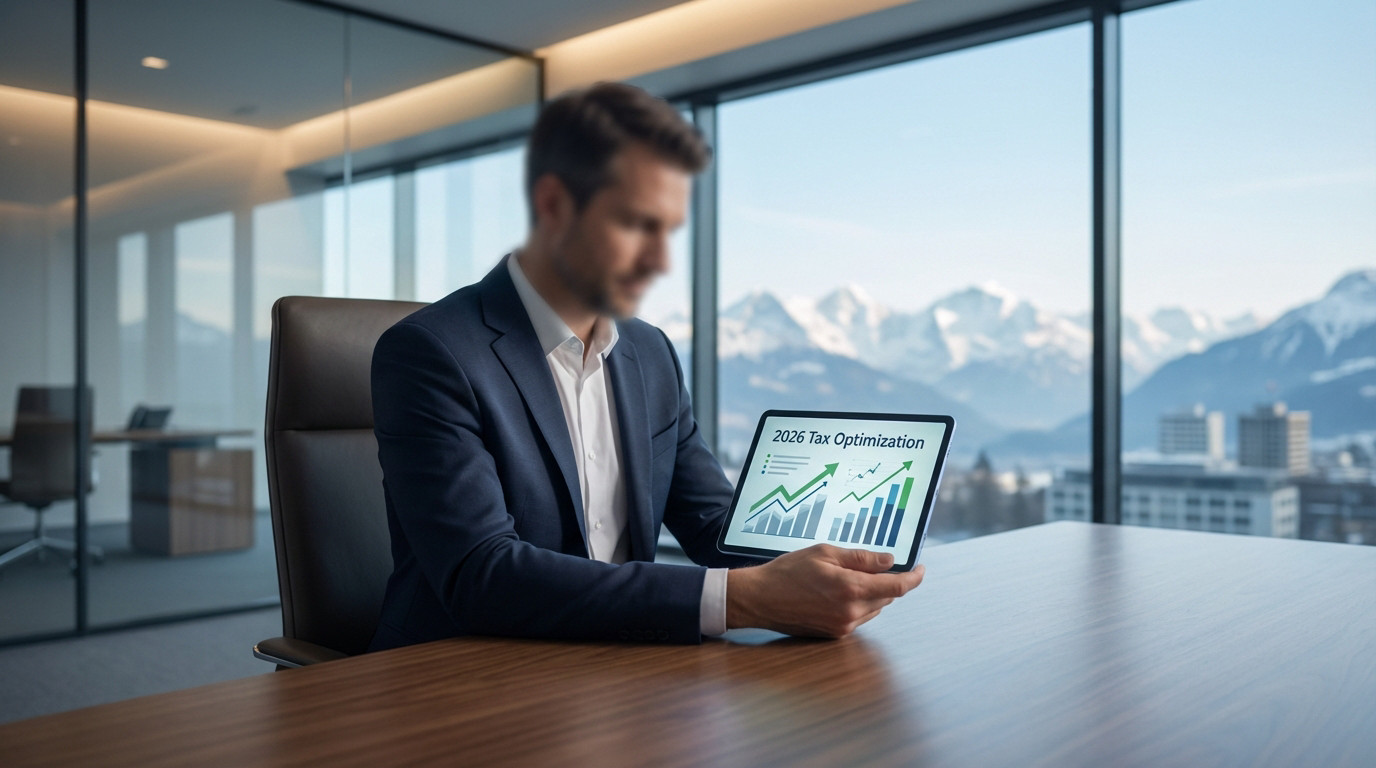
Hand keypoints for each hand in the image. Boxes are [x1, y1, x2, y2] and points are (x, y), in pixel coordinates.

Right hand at [725, 544, 924, 637]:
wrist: (760, 599)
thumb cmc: (788, 571)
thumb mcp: (825, 553)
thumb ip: (861, 558)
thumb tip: (890, 560)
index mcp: (850, 588)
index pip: (897, 587)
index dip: (914, 578)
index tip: (920, 568)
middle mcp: (851, 611)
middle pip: (887, 597)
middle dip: (887, 580)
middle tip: (874, 564)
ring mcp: (844, 626)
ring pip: (874, 607)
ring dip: (873, 592)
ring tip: (847, 576)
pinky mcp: (835, 633)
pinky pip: (860, 617)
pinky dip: (859, 603)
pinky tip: (838, 591)